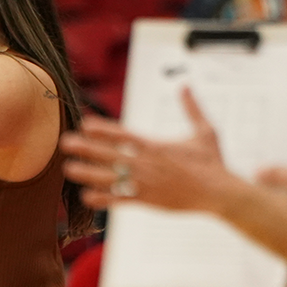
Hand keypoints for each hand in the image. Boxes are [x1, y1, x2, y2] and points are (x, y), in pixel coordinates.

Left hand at [61, 87, 240, 213]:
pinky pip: (120, 200)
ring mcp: (146, 184)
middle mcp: (147, 164)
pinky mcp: (148, 201)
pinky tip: (86, 197)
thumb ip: (191, 108)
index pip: (123, 135)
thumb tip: (185, 85)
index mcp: (156, 146)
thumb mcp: (205, 131)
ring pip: (110, 178)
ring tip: (68, 169)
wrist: (220, 193)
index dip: (102, 129)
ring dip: (87, 173)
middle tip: (66, 143)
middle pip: (109, 154)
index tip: (85, 124)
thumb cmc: (213, 162)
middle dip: (86, 148)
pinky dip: (102, 199)